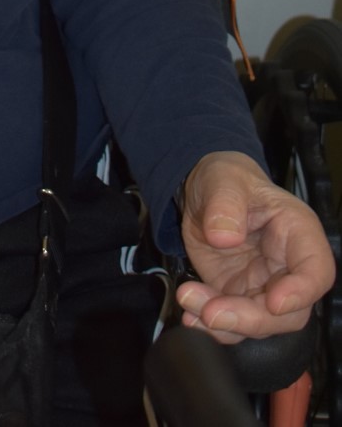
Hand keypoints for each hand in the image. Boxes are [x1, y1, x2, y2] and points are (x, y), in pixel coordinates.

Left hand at [176, 151, 335, 343]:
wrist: (204, 193)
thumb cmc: (227, 180)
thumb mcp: (223, 178)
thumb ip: (226, 203)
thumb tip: (224, 236)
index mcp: (298, 233)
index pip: (317, 271)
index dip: (301, 292)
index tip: (273, 302)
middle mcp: (287, 267)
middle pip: (289, 312)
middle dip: (251, 318)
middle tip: (212, 312)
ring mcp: (264, 287)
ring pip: (258, 323)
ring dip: (225, 324)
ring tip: (189, 301)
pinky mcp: (239, 298)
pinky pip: (232, 323)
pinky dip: (210, 326)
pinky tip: (190, 315)